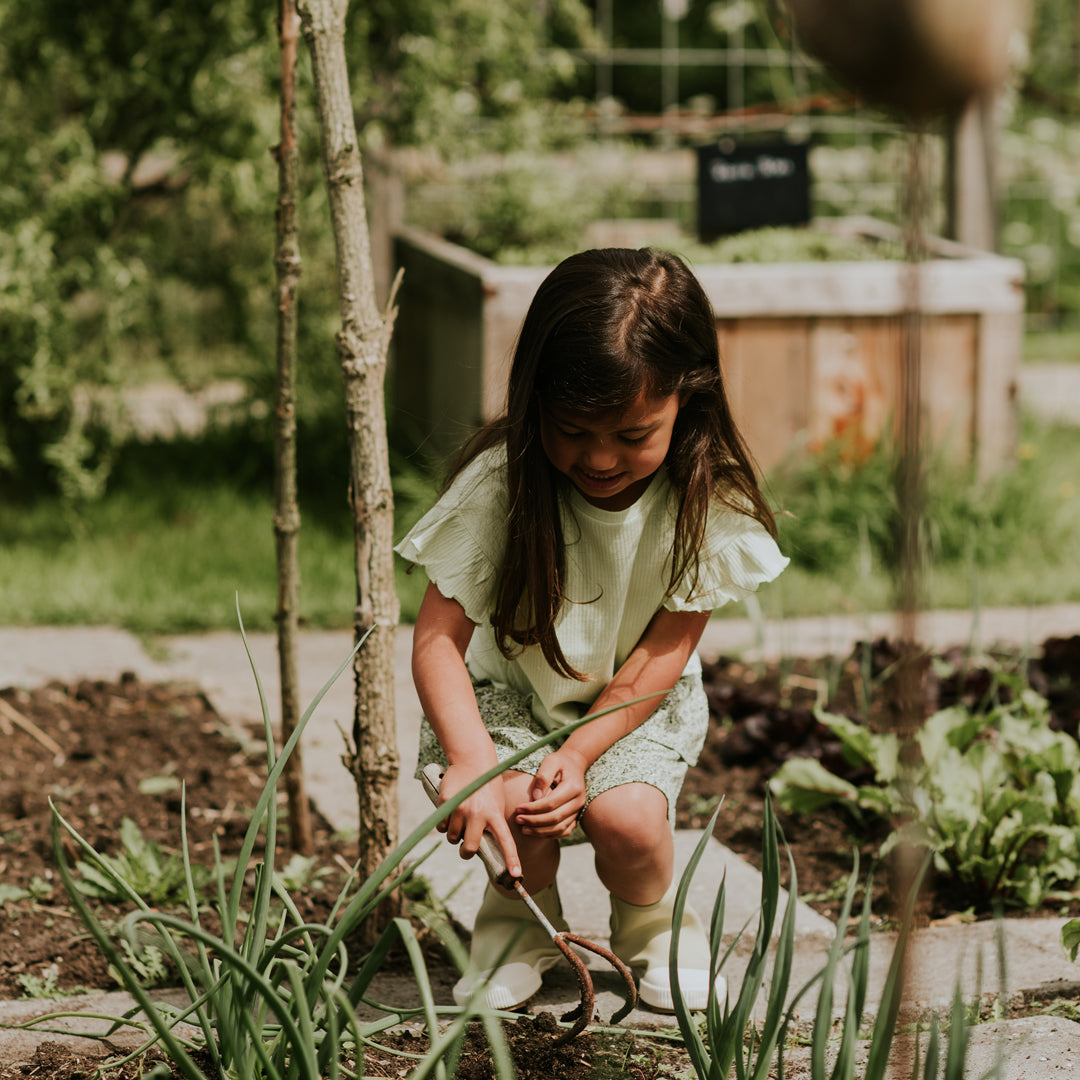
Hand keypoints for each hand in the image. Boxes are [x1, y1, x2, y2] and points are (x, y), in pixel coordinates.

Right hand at [436, 763, 521, 878]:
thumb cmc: (487, 784)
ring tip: (461, 818)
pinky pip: (442, 826)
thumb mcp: (497, 802)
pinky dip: (444, 824)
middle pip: (470, 848)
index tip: (516, 876)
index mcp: (495, 814)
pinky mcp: (446, 803)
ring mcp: (461, 809)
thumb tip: (484, 845)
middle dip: (466, 851)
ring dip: (455, 834)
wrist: (472, 759)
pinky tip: (451, 811)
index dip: (511, 859)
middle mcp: (478, 814)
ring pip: (453, 838)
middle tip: (467, 847)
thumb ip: (492, 823)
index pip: (505, 841)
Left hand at [514, 748, 588, 838]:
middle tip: (518, 820)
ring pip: (559, 828)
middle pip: (555, 818)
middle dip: (534, 821)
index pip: (551, 803)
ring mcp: (578, 811)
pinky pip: (564, 831)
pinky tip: (536, 832)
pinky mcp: (576, 817)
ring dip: (540, 831)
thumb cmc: (559, 762)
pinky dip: (550, 834)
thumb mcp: (551, 761)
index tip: (518, 808)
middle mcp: (579, 801)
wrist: (574, 764)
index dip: (533, 809)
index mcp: (573, 787)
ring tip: (524, 829)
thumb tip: (535, 798)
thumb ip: (542, 777)